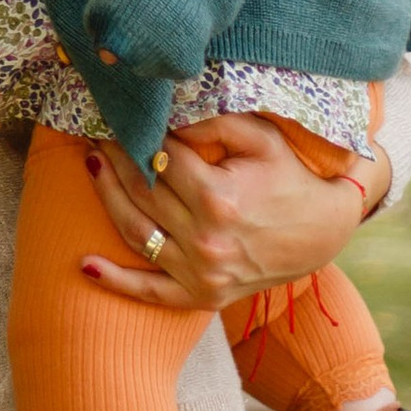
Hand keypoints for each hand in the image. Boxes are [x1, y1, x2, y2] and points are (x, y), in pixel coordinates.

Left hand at [80, 115, 383, 309]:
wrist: (325, 231)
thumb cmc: (289, 176)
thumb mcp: (259, 138)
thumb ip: (210, 121)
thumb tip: (162, 112)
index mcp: (218, 199)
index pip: (158, 159)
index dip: (136, 134)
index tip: (118, 115)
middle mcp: (207, 241)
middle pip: (141, 192)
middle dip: (114, 156)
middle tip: (96, 131)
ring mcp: (203, 275)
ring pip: (135, 233)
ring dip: (106, 196)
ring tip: (91, 164)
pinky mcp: (204, 297)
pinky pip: (151, 294)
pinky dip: (117, 281)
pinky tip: (85, 264)